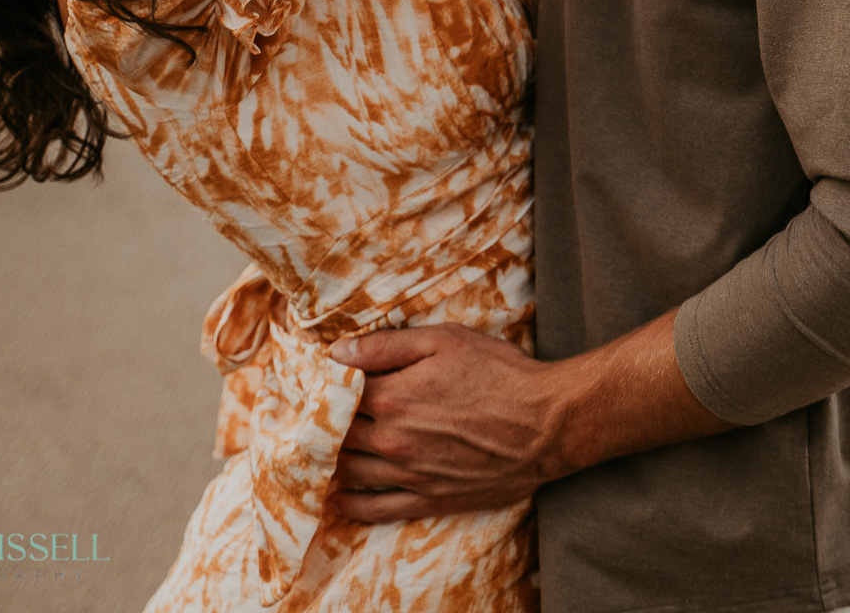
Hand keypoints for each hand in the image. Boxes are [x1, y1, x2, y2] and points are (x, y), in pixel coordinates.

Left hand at [327, 309, 729, 522]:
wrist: (546, 423)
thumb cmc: (498, 373)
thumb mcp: (442, 341)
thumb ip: (385, 347)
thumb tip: (338, 352)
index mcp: (393, 396)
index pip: (337, 395)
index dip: (321, 388)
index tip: (309, 383)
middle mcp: (394, 440)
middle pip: (337, 437)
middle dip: (318, 427)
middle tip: (302, 420)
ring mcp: (411, 474)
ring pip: (350, 474)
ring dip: (326, 465)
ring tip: (310, 456)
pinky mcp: (430, 499)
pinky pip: (377, 510)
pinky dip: (351, 506)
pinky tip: (336, 499)